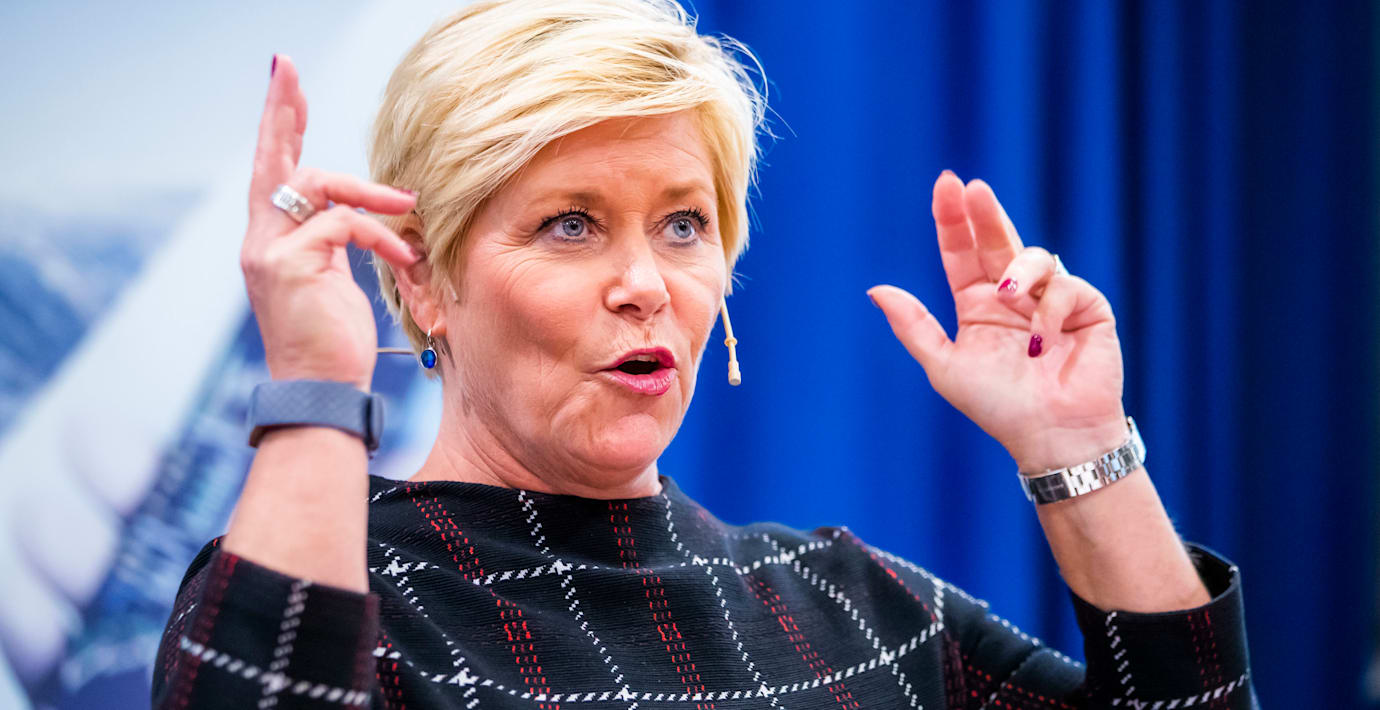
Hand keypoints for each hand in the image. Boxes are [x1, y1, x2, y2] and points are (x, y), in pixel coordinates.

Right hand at [242, 55, 419, 391]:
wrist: (323, 394)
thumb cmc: (335, 344)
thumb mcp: (336, 282)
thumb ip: (337, 242)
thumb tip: (363, 213)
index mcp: (273, 240)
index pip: (274, 172)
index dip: (279, 128)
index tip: (287, 87)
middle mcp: (261, 240)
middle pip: (272, 160)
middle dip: (282, 111)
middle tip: (286, 68)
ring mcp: (269, 251)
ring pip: (316, 184)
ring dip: (370, 190)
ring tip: (406, 206)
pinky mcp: (289, 264)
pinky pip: (342, 223)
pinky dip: (378, 235)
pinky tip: (402, 257)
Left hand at [869, 171, 1127, 472]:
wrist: (1051, 435)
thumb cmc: (997, 406)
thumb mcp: (945, 366)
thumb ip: (914, 327)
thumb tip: (876, 290)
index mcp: (977, 305)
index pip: (961, 253)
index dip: (953, 220)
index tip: (946, 184)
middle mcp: (1013, 296)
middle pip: (996, 240)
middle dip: (984, 213)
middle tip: (971, 188)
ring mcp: (1050, 299)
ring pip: (1034, 257)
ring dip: (1018, 272)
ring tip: (1008, 298)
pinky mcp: (1086, 307)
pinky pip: (1066, 287)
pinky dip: (1049, 310)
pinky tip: (1043, 340)